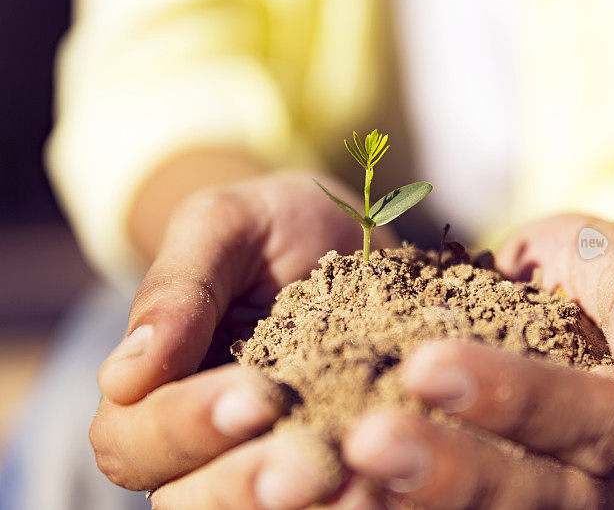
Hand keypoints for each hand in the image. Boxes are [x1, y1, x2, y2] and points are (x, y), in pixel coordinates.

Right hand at [89, 170, 395, 508]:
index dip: (184, 428)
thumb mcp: (224, 228)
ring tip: (362, 482)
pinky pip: (334, 499)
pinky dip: (361, 499)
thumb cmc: (272, 226)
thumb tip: (123, 376)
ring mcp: (270, 458)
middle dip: (246, 485)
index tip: (255, 394)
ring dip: (308, 508)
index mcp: (159, 392)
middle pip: (191, 501)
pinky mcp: (335, 463)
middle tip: (311, 464)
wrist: (352, 235)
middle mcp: (207, 446)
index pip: (133, 441)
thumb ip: (176, 289)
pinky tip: (396, 484)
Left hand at [341, 214, 613, 508]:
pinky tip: (351, 493)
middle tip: (368, 442)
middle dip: (455, 471)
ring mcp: (570, 508)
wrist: (565, 301)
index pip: (606, 425)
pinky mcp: (515, 507)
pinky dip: (405, 508)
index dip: (520, 399)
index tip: (426, 364)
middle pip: (551, 498)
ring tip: (347, 475)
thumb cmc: (592, 274)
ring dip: (422, 503)